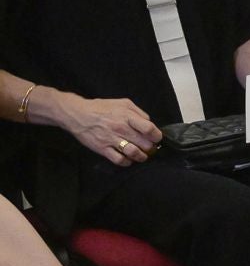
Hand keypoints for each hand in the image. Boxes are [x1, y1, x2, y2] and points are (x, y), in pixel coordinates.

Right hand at [48, 91, 162, 166]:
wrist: (77, 114)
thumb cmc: (101, 108)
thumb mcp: (123, 103)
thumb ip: (139, 113)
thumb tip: (150, 124)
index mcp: (127, 116)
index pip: (149, 129)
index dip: (157, 136)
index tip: (156, 137)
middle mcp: (120, 128)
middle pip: (145, 144)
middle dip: (150, 147)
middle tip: (149, 147)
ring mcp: (111, 140)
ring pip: (134, 153)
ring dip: (142, 156)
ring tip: (142, 155)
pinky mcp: (102, 149)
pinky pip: (120, 160)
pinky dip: (127, 162)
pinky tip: (128, 159)